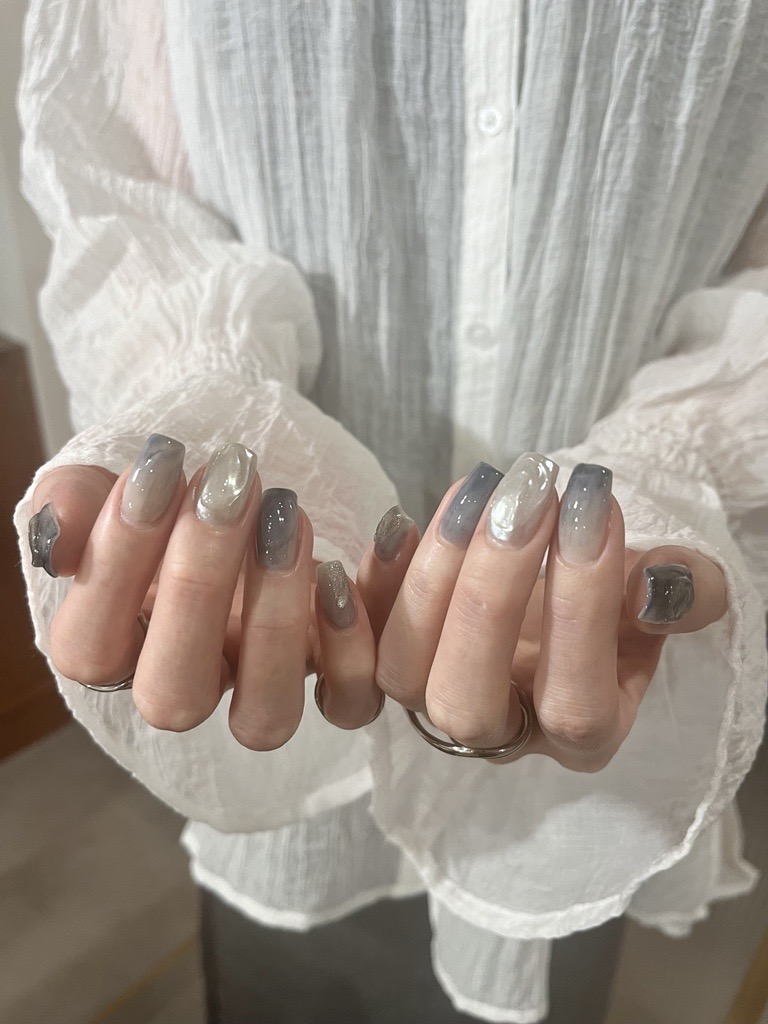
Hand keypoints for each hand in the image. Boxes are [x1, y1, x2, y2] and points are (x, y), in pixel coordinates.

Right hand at [26, 434, 402, 749]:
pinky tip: (357, 556)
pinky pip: (350, 699)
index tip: (160, 468)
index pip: (91, 649)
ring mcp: (261, 688)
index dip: (117, 563)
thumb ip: (75, 501)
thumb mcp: (118, 480)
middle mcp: (188, 681)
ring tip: (289, 519)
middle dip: (199, 586)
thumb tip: (57, 530)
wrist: (253, 479)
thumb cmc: (177, 486)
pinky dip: (357, 638)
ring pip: (265, 714)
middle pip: (175, 693)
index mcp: (119, 645)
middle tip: (230, 489)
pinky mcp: (334, 680)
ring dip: (278, 621)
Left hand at [372, 456, 728, 771]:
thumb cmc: (620, 588)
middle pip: (466, 701)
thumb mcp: (668, 588)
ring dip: (433, 576)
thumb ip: (685, 591)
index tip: (594, 505)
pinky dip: (373, 584)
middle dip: (492, 592)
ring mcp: (433, 700)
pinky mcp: (387, 662)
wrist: (565, 573)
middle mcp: (500, 731)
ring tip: (480, 490)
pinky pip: (357, 643)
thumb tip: (658, 587)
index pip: (574, 704)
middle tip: (527, 493)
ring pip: (403, 673)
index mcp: (580, 733)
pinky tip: (401, 519)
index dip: (582, 608)